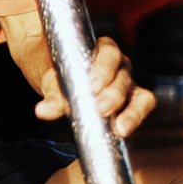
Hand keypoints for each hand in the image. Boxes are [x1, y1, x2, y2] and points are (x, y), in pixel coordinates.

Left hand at [34, 36, 155, 137]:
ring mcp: (125, 86)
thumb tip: (43, 111)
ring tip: (119, 128)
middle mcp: (118, 66)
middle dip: (114, 96)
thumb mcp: (48, 76)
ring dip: (130, 112)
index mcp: (101, 49)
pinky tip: (123, 133)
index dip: (104, 69)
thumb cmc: (50, 65)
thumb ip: (51, 93)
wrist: (48, 72)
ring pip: (139, 96)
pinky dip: (133, 121)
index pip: (110, 53)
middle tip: (100, 109)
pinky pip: (138, 111)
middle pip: (124, 78)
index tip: (92, 86)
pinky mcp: (127, 106)